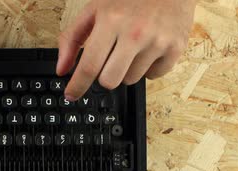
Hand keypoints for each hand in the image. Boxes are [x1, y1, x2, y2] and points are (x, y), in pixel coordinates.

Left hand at [57, 0, 195, 99]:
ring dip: (126, 70)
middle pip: (110, 81)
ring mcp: (158, 42)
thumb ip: (72, 38)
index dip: (77, 85)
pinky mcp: (176, 48)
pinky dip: (147, 67)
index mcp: (111, 21)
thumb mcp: (94, 9)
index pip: (89, 66)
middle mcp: (135, 33)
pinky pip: (153, 76)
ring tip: (131, 47)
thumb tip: (62, 69)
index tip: (71, 95)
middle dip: (104, 76)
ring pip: (131, 80)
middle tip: (108, 60)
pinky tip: (147, 48)